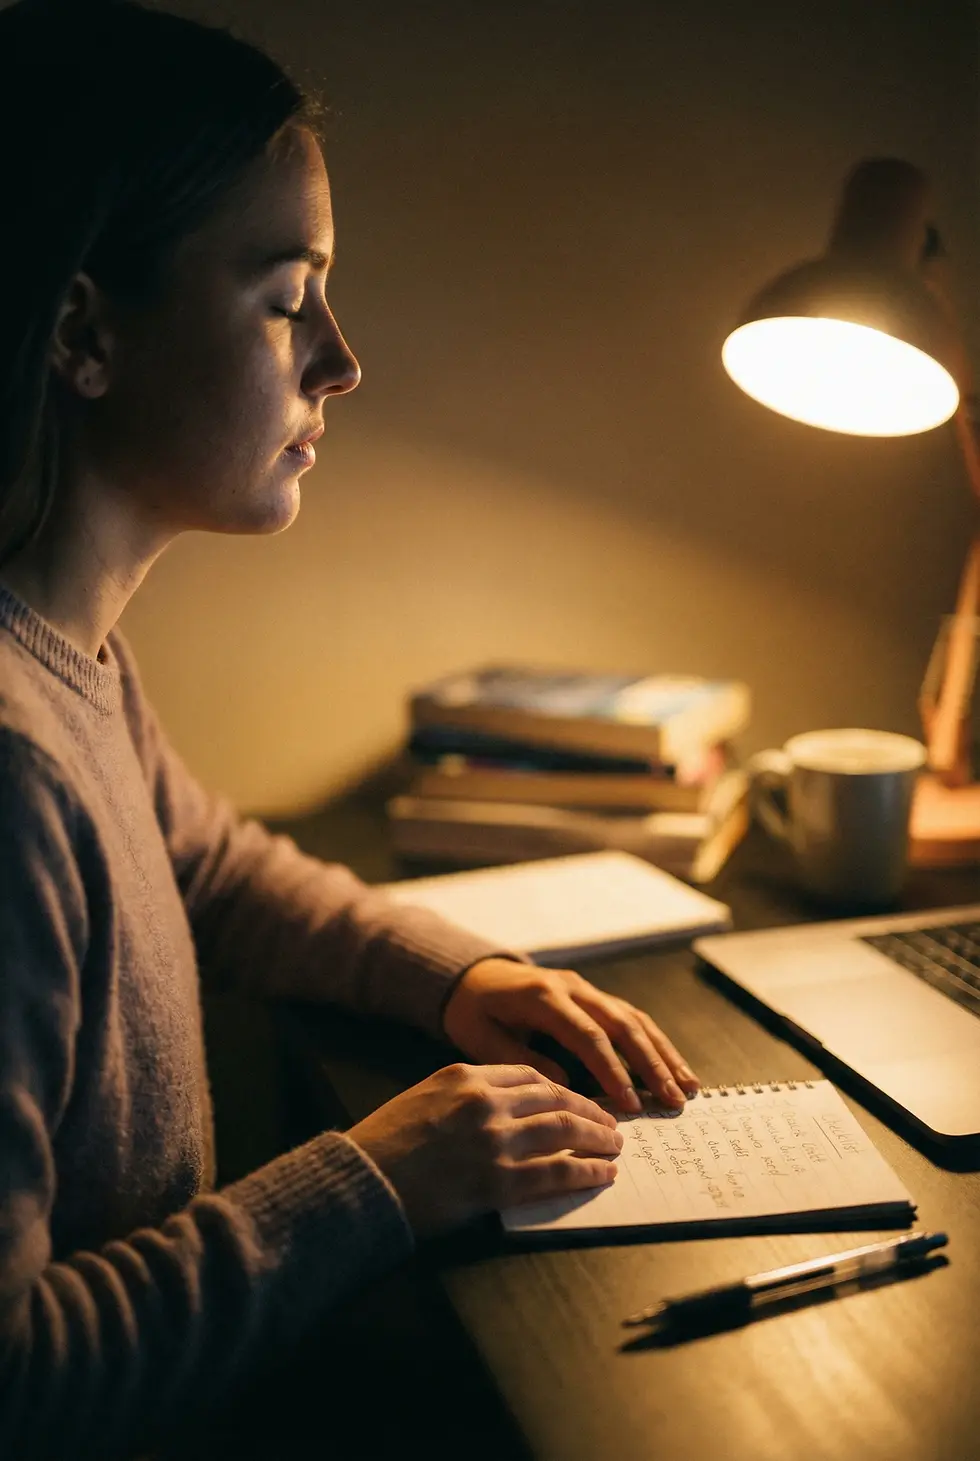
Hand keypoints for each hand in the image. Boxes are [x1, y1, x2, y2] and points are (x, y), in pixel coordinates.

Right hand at [348, 1062, 621, 1237]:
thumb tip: (510, 1109)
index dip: (564, 1088)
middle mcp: (485, 1102)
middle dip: (590, 1110)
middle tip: (612, 1122)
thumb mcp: (424, 1097)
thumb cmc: (385, 1144)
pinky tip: (603, 1175)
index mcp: (465, 1075)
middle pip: (556, 1098)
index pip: (530, 1074)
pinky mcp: (498, 1183)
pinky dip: (587, 1173)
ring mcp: (494, 1142)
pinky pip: (557, 1173)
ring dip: (598, 1139)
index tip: (580, 1098)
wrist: (360, 1183)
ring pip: (564, 1131)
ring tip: (615, 1147)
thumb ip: (466, 1095)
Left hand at [442, 958, 699, 1113]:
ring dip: (664, 1054)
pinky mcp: (595, 998)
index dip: (612, 1070)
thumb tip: (564, 1085)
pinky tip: (674, 1068)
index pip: (587, 1035)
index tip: (631, 1105)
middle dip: (651, 1064)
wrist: (475, 976)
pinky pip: (632, 1018)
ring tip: (688, 1088)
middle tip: (674, 1100)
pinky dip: (656, 1044)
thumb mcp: (480, 1038)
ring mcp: (588, 990)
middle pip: (622, 1025)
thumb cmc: (474, 1011)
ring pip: (635, 1020)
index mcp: (544, 996)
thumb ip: (519, 1060)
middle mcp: (573, 988)